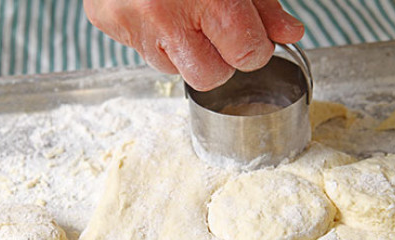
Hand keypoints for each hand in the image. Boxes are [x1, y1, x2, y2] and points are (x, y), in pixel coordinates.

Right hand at [85, 0, 303, 90]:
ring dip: (187, 52)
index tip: (252, 40)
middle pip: (208, 77)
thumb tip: (287, 34)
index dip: (254, 49)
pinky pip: (144, 53)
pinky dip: (159, 40)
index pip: (246, 54)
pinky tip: (159, 13)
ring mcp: (132, 24)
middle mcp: (163, 15)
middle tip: (218, 33)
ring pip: (174, 70)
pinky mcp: (107, 23)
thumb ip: (263, 4)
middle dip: (220, 62)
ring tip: (183, 15)